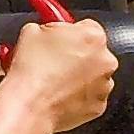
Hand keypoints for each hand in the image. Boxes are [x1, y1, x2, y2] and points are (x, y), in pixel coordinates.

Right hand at [2, 17, 116, 133]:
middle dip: (76, 55)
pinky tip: (59, 95)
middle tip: (53, 61)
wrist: (28, 106)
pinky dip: (77, 96)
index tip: (60, 39)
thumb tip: (47, 32)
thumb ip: (49, 27)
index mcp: (94, 36)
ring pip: (93, 76)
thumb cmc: (32, 71)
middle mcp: (105, 60)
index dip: (70, 33)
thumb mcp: (32, 30)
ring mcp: (104, 85)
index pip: (86, 27)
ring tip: (53, 80)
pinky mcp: (98, 106)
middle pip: (93, 52)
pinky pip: (89, 97)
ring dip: (78, 76)